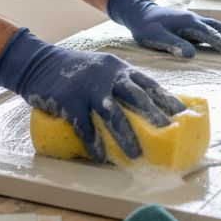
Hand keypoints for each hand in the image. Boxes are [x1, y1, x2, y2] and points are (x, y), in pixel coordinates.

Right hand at [0, 28, 186, 161]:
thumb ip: (118, 83)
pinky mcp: (69, 101)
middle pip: (136, 97)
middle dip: (154, 116)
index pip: (148, 83)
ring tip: (136, 155)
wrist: (38, 63)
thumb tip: (139, 110)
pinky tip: (100, 157)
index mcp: (118, 69)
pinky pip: (84, 127)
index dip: (165, 98)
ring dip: (126, 137)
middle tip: (168, 132)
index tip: (181, 113)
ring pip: (112, 115)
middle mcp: (107, 77)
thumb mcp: (101, 68)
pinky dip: (93, 144)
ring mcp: (88, 89)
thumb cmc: (73, 69)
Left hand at [107, 0, 220, 58]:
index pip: (211, 35)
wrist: (139, 12)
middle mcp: (195, 19)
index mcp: (188, 22)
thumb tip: (191, 54)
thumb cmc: (145, 26)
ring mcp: (194, 20)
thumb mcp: (156, 37)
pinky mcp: (192, 24)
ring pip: (218, 27)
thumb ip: (173, 45)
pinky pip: (212, 28)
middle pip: (220, 29)